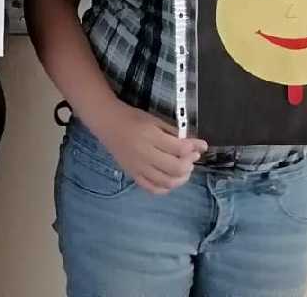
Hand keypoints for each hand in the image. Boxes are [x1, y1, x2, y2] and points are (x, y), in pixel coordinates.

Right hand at [90, 101, 206, 194]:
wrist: (106, 122)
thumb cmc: (132, 118)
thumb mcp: (155, 120)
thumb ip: (176, 134)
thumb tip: (200, 146)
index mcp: (149, 135)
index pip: (179, 149)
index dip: (193, 149)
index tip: (199, 146)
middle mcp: (143, 153)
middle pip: (175, 168)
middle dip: (189, 164)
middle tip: (191, 158)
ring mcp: (137, 166)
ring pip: (166, 182)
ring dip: (181, 177)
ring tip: (183, 168)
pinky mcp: (132, 174)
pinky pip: (153, 188)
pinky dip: (165, 187)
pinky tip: (170, 178)